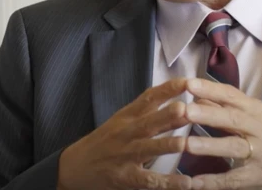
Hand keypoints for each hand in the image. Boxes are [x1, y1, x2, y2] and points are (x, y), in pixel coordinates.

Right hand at [58, 78, 192, 189]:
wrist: (74, 167)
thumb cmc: (104, 141)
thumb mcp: (122, 121)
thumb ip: (150, 112)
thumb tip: (182, 102)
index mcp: (127, 116)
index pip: (148, 98)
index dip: (167, 90)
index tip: (187, 82)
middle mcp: (126, 133)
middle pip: (148, 122)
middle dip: (166, 115)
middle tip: (185, 108)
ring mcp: (125, 156)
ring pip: (148, 149)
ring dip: (166, 146)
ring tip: (185, 143)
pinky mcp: (126, 178)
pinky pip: (149, 180)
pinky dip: (167, 182)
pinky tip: (185, 182)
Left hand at [183, 79, 261, 189]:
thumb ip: (233, 107)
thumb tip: (201, 95)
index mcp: (257, 110)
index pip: (231, 95)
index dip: (210, 89)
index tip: (188, 83)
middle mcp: (259, 128)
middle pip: (231, 118)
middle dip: (207, 113)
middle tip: (184, 109)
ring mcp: (261, 153)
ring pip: (233, 147)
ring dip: (208, 146)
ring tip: (185, 145)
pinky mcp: (261, 175)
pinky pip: (234, 180)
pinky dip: (214, 182)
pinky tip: (194, 183)